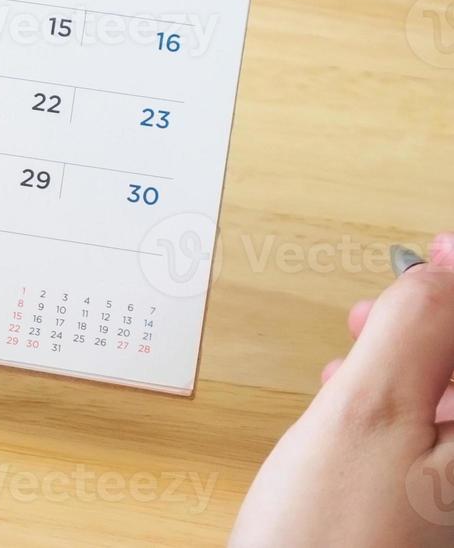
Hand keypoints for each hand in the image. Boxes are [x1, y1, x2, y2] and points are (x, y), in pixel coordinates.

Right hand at [231, 234, 453, 545]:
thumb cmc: (328, 539)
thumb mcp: (367, 412)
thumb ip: (413, 328)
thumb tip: (442, 268)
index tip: (435, 250)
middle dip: (442, 321)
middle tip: (407, 285)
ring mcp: (445, 492)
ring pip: (447, 402)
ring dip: (418, 356)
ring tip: (370, 331)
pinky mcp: (418, 510)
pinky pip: (426, 438)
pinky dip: (397, 401)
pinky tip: (355, 394)